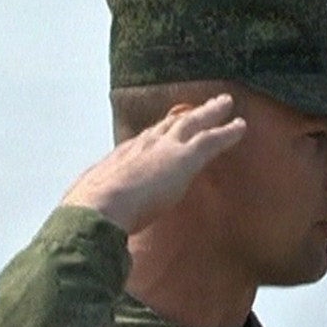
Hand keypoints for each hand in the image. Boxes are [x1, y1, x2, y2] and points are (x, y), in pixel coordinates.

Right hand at [62, 94, 245, 233]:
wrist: (96, 209)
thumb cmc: (87, 215)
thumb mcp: (88, 206)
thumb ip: (96, 210)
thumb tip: (85, 223)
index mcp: (121, 159)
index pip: (142, 141)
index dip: (156, 133)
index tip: (164, 126)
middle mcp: (142, 146)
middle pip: (167, 124)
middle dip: (183, 115)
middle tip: (197, 107)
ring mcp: (163, 149)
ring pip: (193, 122)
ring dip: (210, 112)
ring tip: (225, 103)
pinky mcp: (184, 158)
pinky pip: (212, 140)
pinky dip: (228, 132)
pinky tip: (241, 126)